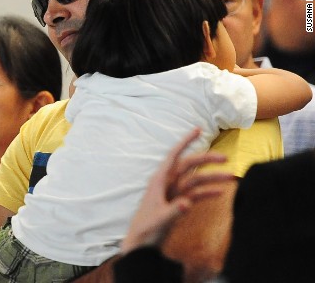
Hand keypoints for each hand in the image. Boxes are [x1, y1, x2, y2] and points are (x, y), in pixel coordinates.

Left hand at [120, 128, 233, 253]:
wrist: (141, 244)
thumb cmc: (146, 229)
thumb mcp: (160, 220)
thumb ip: (174, 211)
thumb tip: (187, 203)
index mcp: (159, 180)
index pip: (174, 156)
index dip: (185, 141)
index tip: (198, 129)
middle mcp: (167, 183)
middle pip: (189, 165)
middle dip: (206, 160)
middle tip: (226, 158)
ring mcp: (174, 192)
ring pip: (195, 180)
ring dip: (212, 178)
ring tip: (232, 177)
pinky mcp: (179, 203)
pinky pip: (195, 193)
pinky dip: (207, 192)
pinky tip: (220, 192)